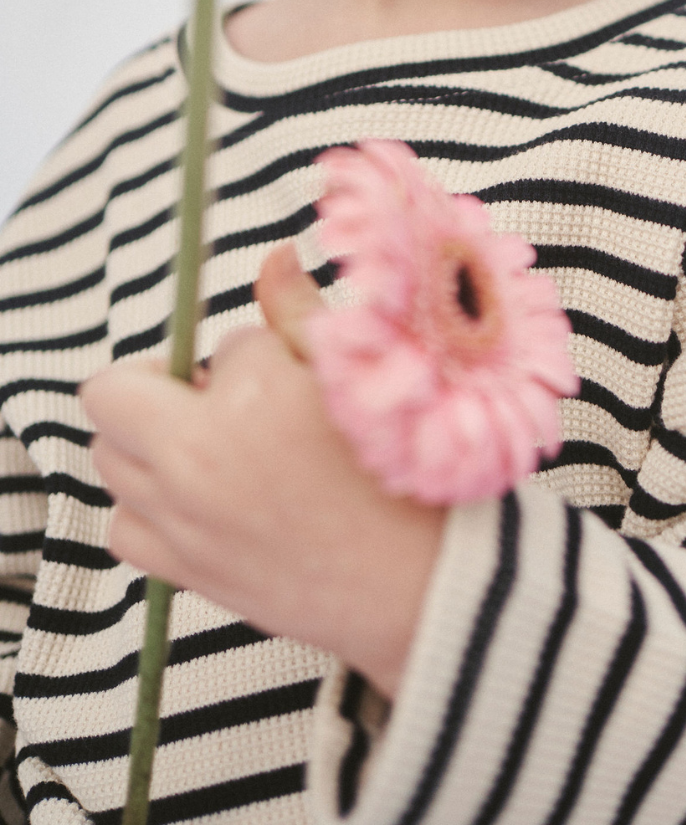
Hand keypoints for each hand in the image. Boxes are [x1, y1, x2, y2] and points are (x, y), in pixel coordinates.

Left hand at [81, 244, 445, 696]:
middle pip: (112, 392)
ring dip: (148, 438)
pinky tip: (196, 500)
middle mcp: (197, 457)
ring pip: (108, 456)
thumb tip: (272, 254)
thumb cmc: (407, 469)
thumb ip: (300, 312)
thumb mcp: (358, 375)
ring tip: (210, 446)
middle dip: (160, 380)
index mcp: (251, 395)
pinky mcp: (186, 572)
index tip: (296, 379)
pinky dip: (145, 505)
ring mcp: (183, 520)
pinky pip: (121, 526)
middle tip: (214, 393)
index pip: (224, 342)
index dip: (263, 351)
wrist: (425, 583)